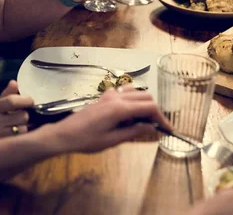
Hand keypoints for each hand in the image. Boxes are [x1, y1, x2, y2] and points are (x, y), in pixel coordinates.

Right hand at [0, 81, 33, 143]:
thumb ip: (7, 95)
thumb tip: (15, 82)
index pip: (12, 101)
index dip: (25, 100)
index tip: (31, 101)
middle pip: (23, 116)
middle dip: (25, 116)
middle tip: (23, 117)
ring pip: (23, 129)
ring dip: (25, 128)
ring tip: (18, 128)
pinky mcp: (2, 147)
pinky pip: (21, 140)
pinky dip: (23, 137)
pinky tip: (18, 137)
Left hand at [43, 85, 170, 153]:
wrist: (65, 134)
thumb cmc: (86, 140)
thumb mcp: (112, 140)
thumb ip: (134, 132)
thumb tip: (152, 128)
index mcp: (119, 108)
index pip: (149, 107)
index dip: (161, 118)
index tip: (168, 129)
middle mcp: (116, 97)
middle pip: (145, 97)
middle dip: (154, 111)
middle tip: (156, 127)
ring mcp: (109, 95)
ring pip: (136, 92)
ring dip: (143, 104)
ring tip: (142, 121)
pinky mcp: (104, 97)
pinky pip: (124, 92)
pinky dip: (132, 100)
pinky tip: (128, 115)